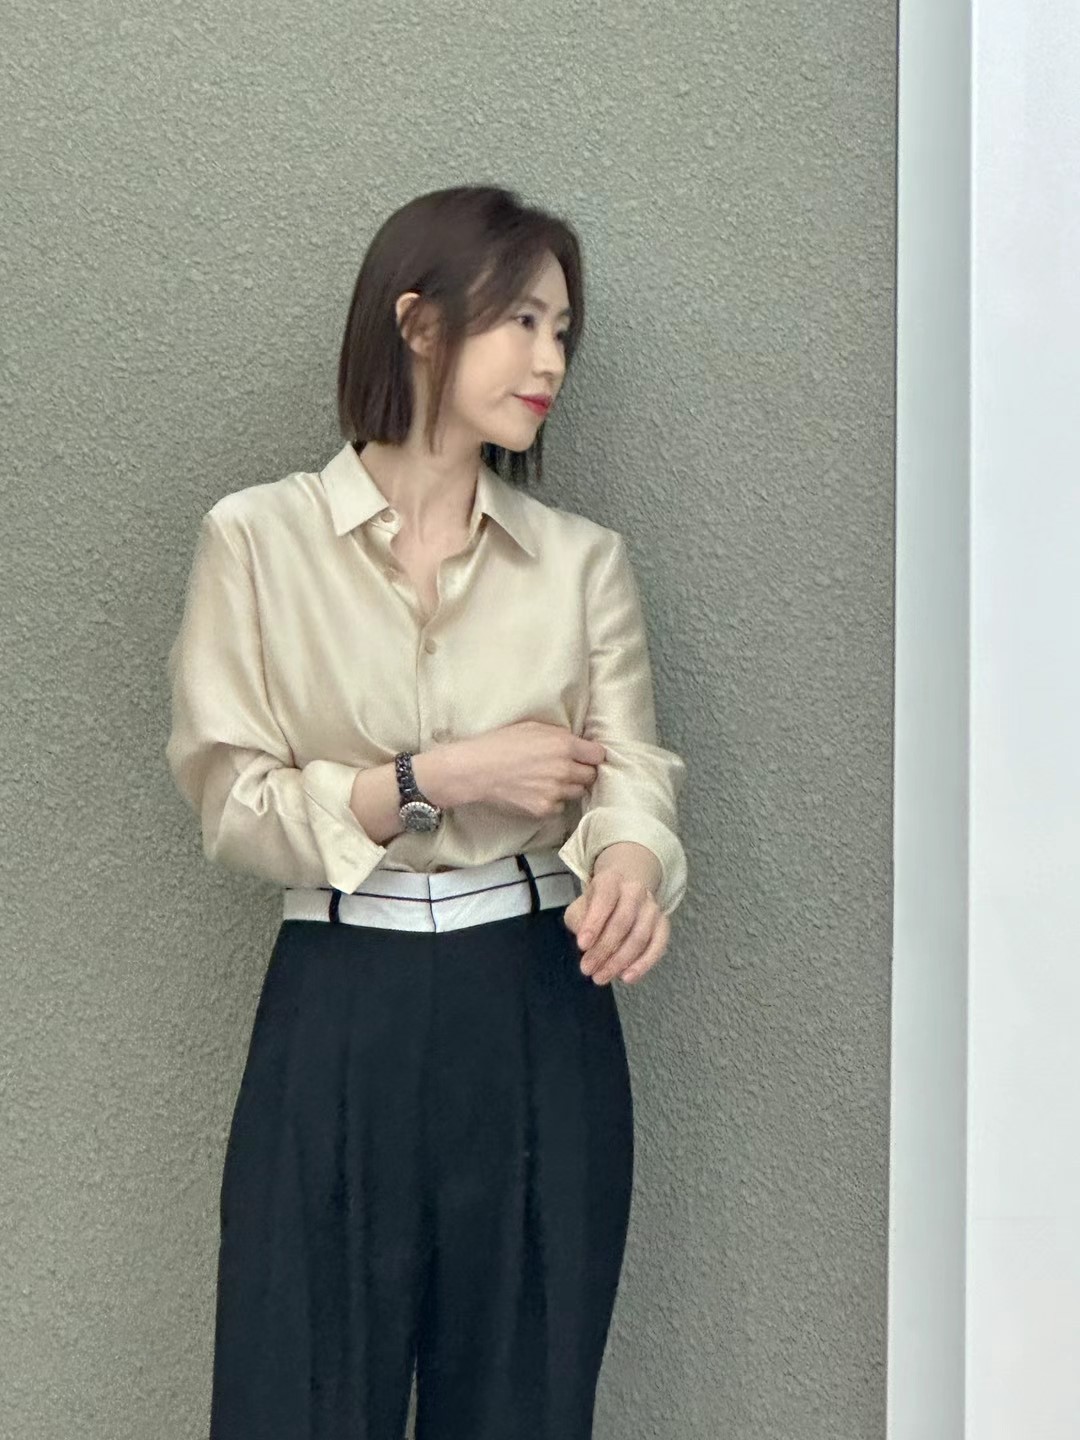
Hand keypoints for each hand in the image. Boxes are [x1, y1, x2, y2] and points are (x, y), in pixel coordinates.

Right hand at [456, 720, 606, 819]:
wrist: (476, 769)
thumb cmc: (500, 743)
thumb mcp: (533, 727)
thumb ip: (560, 736)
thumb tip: (576, 742)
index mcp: (564, 745)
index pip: (598, 755)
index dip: (592, 755)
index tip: (585, 756)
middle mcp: (564, 770)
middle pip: (591, 776)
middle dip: (582, 772)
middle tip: (566, 769)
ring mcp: (555, 792)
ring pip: (577, 793)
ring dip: (569, 787)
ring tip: (550, 781)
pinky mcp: (544, 809)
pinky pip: (559, 807)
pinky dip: (553, 801)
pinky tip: (537, 792)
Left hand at [563, 864, 670, 985]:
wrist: (626, 889)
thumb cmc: (598, 903)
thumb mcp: (581, 905)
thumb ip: (579, 921)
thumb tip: (587, 945)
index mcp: (611, 880)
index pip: (604, 900)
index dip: (594, 923)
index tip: (582, 945)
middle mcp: (635, 891)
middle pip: (622, 922)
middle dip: (603, 949)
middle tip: (587, 969)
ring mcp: (652, 907)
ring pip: (640, 937)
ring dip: (620, 961)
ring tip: (601, 977)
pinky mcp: (663, 924)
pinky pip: (658, 946)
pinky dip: (643, 964)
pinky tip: (627, 977)